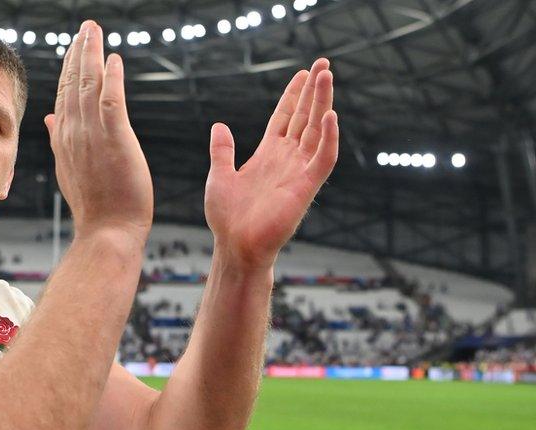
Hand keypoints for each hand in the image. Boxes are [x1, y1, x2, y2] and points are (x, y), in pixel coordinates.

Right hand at [44, 21, 153, 243]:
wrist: (107, 230)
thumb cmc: (95, 204)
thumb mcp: (69, 169)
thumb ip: (60, 140)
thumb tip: (49, 118)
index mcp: (64, 138)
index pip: (64, 95)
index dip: (69, 68)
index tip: (75, 46)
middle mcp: (74, 132)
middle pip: (74, 84)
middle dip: (79, 52)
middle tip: (86, 27)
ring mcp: (92, 135)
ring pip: (89, 86)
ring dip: (92, 55)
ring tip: (95, 32)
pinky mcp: (115, 140)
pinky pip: (112, 102)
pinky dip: (113, 79)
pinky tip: (115, 59)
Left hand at [204, 58, 338, 269]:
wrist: (235, 246)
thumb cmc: (227, 218)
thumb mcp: (219, 176)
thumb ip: (222, 151)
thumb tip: (219, 125)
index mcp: (268, 155)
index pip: (285, 119)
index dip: (293, 97)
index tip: (302, 73)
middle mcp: (286, 160)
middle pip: (304, 118)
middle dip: (313, 90)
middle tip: (323, 63)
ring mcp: (298, 172)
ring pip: (317, 131)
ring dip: (322, 103)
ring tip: (327, 76)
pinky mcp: (306, 187)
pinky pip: (323, 159)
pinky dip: (328, 138)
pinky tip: (330, 115)